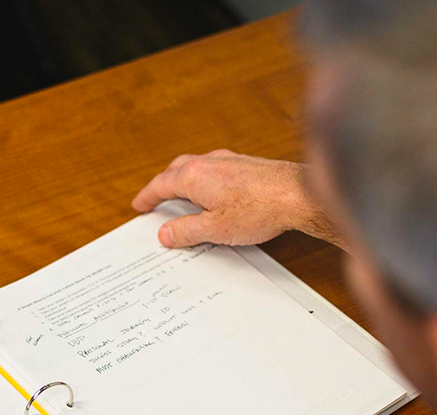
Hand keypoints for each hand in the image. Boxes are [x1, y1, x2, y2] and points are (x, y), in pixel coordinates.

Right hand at [131, 149, 342, 249]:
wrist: (297, 195)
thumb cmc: (259, 208)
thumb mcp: (214, 229)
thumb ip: (186, 231)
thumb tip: (166, 233)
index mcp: (193, 176)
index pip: (160, 185)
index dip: (147, 197)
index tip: (139, 205)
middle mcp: (209, 162)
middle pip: (176, 171)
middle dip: (163, 185)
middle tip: (155, 200)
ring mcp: (229, 160)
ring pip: (196, 168)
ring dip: (184, 182)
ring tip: (183, 199)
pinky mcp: (246, 165)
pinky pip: (215, 170)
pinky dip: (204, 181)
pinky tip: (213, 194)